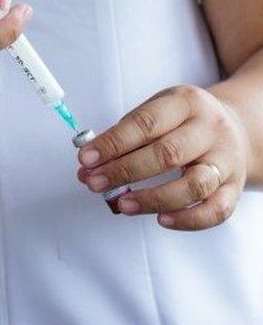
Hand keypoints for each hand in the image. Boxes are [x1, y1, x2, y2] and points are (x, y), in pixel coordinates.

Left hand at [77, 85, 250, 229]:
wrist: (238, 126)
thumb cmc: (183, 123)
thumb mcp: (157, 112)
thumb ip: (123, 138)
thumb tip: (87, 167)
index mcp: (186, 103)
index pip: (146, 123)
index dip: (113, 143)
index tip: (86, 159)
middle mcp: (210, 129)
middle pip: (168, 153)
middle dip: (124, 171)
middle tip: (94, 182)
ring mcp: (225, 159)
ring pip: (194, 184)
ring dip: (153, 198)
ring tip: (122, 204)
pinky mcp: (234, 187)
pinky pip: (217, 210)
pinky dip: (189, 219)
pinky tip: (161, 220)